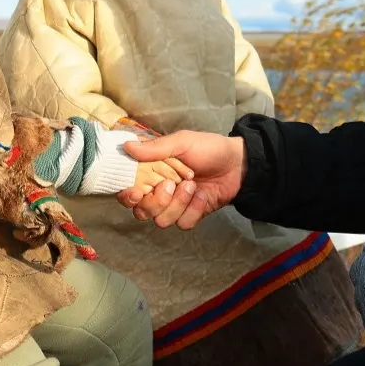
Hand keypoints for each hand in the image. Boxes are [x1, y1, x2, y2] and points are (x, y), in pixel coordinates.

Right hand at [118, 131, 244, 229]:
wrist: (237, 163)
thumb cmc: (207, 148)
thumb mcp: (182, 142)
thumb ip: (155, 148)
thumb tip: (127, 147)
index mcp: (150, 174)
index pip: (128, 192)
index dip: (127, 197)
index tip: (136, 192)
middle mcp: (158, 192)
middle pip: (141, 212)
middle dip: (156, 202)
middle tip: (171, 184)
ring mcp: (174, 206)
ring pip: (162, 221)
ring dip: (178, 203)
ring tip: (193, 185)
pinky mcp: (191, 215)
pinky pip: (183, 223)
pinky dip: (194, 209)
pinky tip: (203, 195)